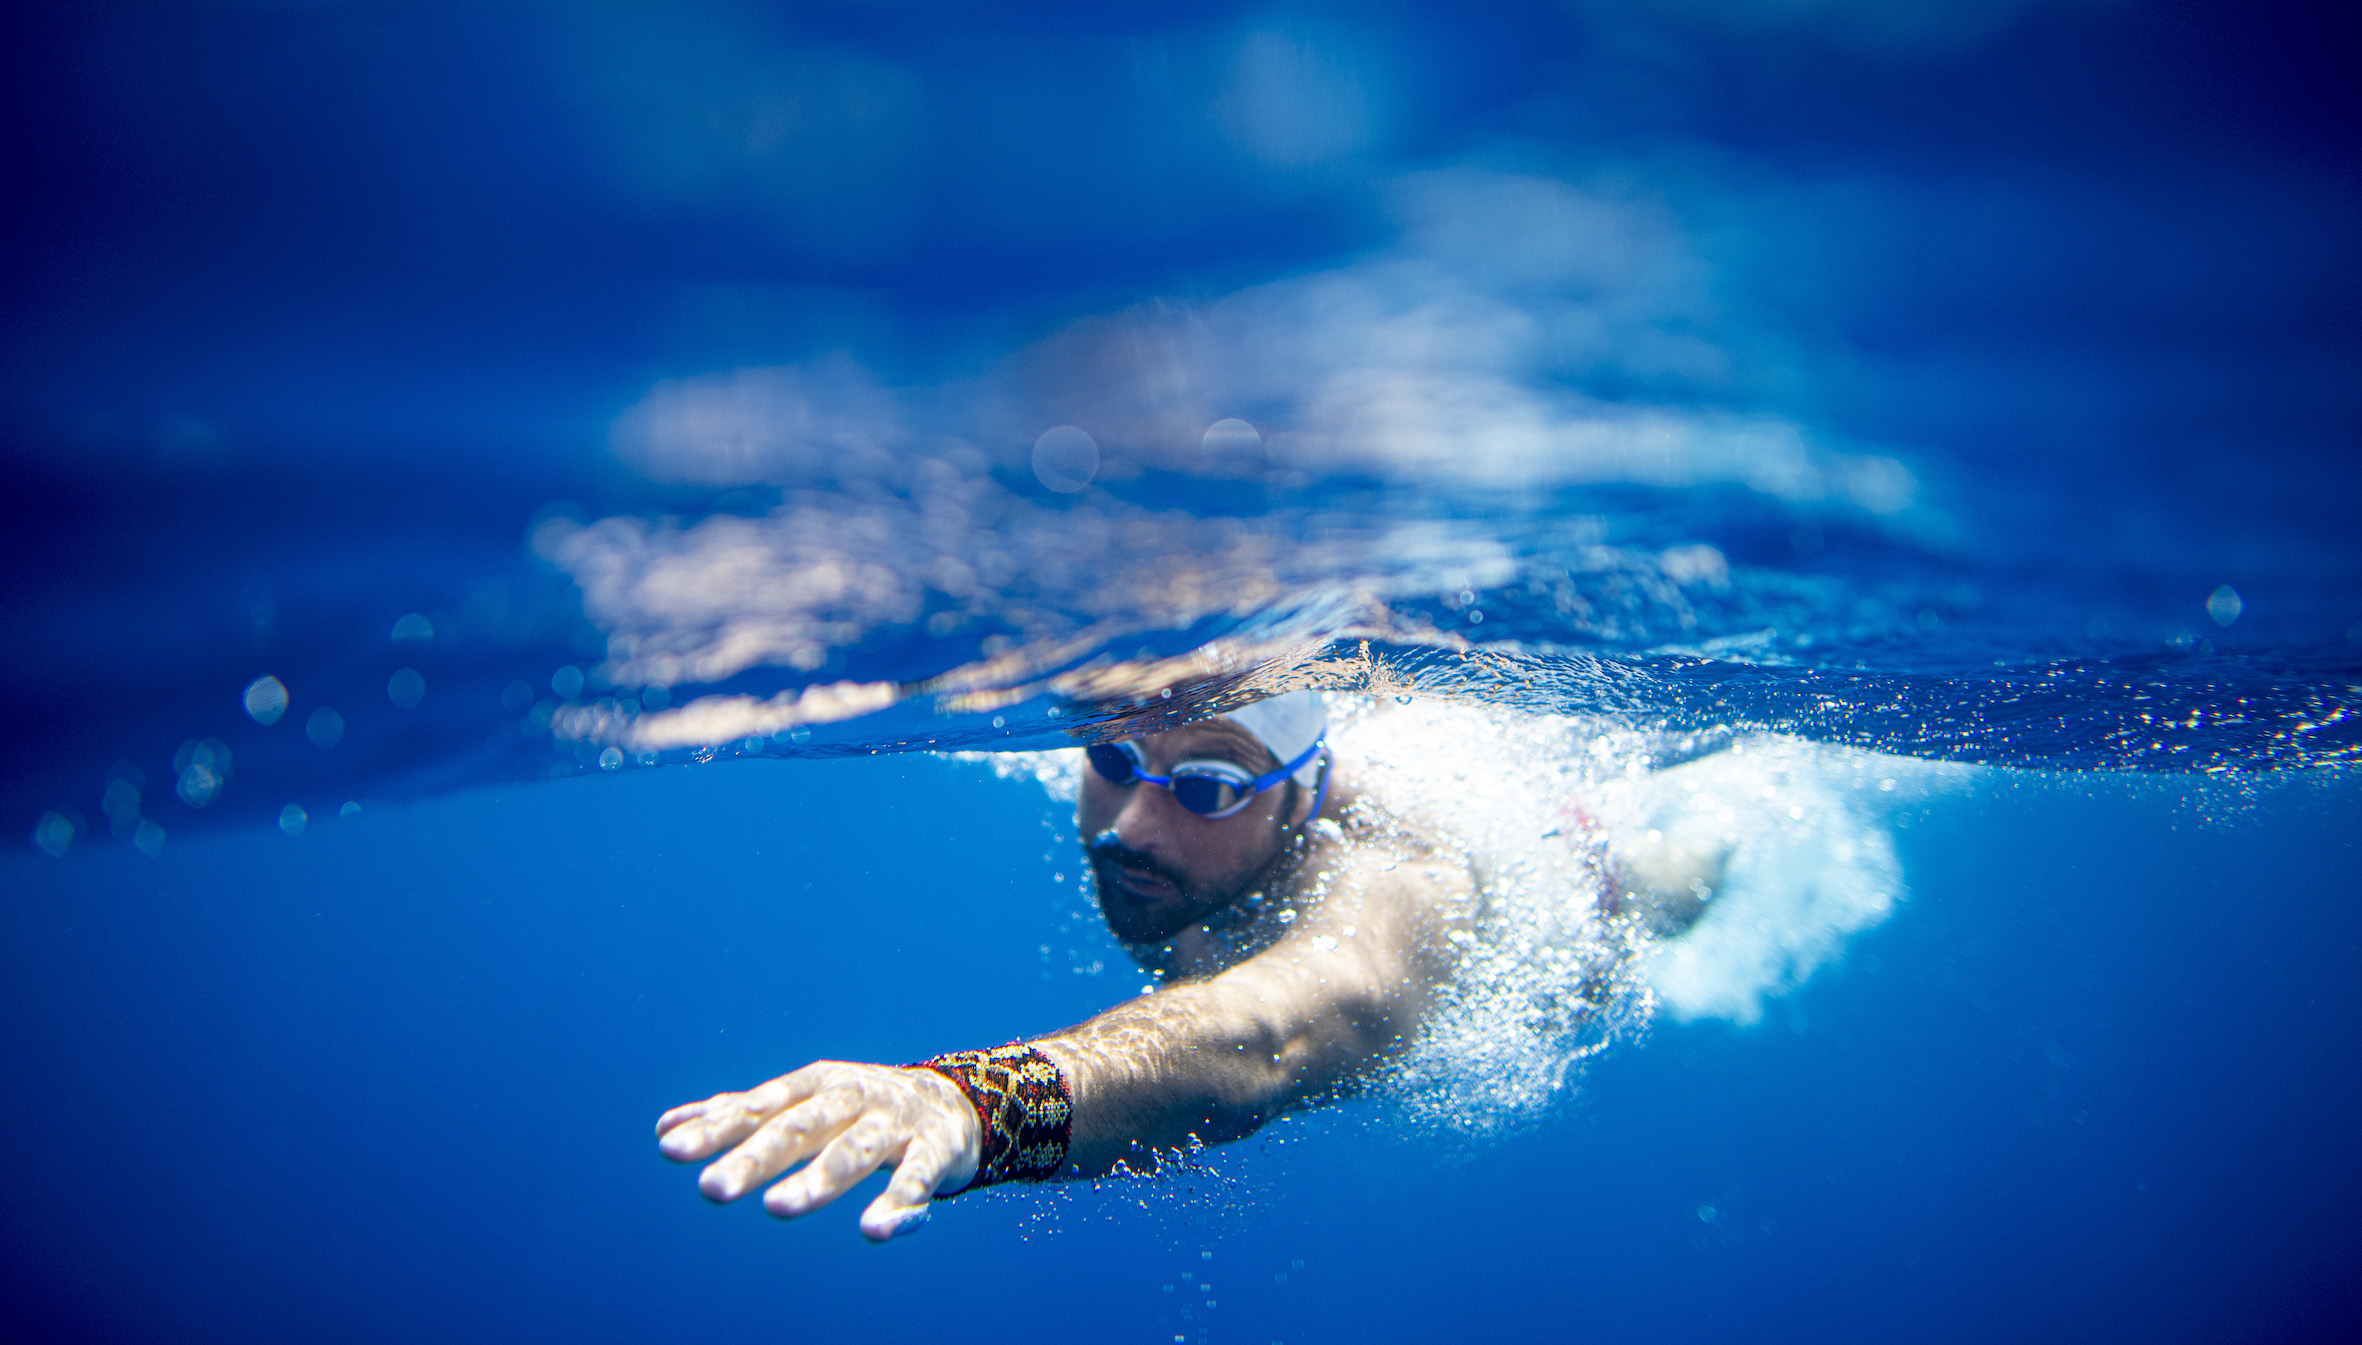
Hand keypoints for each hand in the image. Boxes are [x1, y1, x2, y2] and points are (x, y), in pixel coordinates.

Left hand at [655, 1061, 980, 1240]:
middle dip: (755, 1156)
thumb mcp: (800, 1103)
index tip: (671, 1150)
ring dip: (817, 1177)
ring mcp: (893, 1124)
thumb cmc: (857, 1106)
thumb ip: (738, 1116)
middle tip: (712, 1188)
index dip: (716, 1129)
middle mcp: (851, 1097)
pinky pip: (915, 1178)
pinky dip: (897, 1203)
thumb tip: (666, 1128)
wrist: (951, 1104)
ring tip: (777, 1207)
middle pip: (799, 1127)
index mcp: (813, 1085)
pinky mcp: (933, 1151)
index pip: (758, 1108)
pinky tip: (873, 1230)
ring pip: (854, 1149)